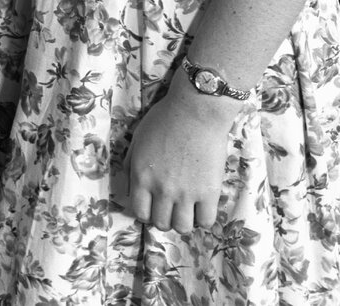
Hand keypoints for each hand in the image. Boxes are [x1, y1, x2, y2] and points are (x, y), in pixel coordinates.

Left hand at [119, 78, 241, 231]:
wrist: (196, 111)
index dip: (146, 214)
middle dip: (164, 219)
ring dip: (183, 222)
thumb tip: (130, 187)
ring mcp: (186, 193)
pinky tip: (202, 207)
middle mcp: (161, 189)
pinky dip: (203, 219)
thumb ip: (131, 165)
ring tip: (187, 210)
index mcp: (142, 176)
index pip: (139, 212)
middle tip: (170, 208)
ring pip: (182, 228)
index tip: (153, 208)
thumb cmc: (164, 120)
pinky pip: (206, 222)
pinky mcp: (209, 193)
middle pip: (160, 223)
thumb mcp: (137, 140)